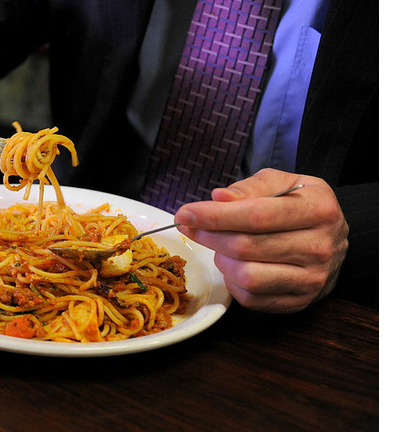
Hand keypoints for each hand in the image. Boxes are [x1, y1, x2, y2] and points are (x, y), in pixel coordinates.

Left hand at [173, 168, 348, 312]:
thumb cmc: (300, 205)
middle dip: (209, 235)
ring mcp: (312, 279)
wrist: (333, 239)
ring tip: (219, 245)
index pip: (257, 215)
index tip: (185, 213)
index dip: (215, 216)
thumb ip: (249, 187)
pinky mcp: (299, 302)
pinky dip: (232, 282)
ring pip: (247, 277)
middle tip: (191, 226)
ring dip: (221, 260)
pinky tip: (234, 264)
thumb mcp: (282, 183)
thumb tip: (219, 197)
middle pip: (246, 247)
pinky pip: (251, 298)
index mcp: (318, 210)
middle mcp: (319, 247)